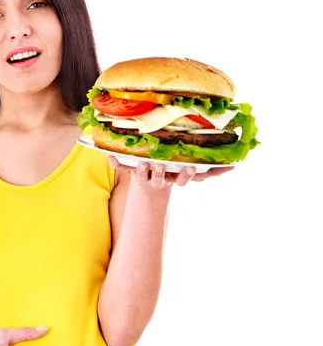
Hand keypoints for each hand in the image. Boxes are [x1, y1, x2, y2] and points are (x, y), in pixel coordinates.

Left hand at [108, 155, 234, 188]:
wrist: (149, 188)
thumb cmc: (174, 174)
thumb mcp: (192, 172)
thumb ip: (213, 170)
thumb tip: (235, 166)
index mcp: (175, 178)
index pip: (185, 179)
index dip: (188, 175)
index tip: (191, 169)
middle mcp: (161, 179)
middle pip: (163, 179)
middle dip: (164, 174)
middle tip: (164, 167)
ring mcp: (146, 176)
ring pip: (143, 176)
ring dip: (142, 171)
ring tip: (142, 162)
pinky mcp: (132, 170)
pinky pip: (122, 166)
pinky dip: (115, 162)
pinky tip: (109, 156)